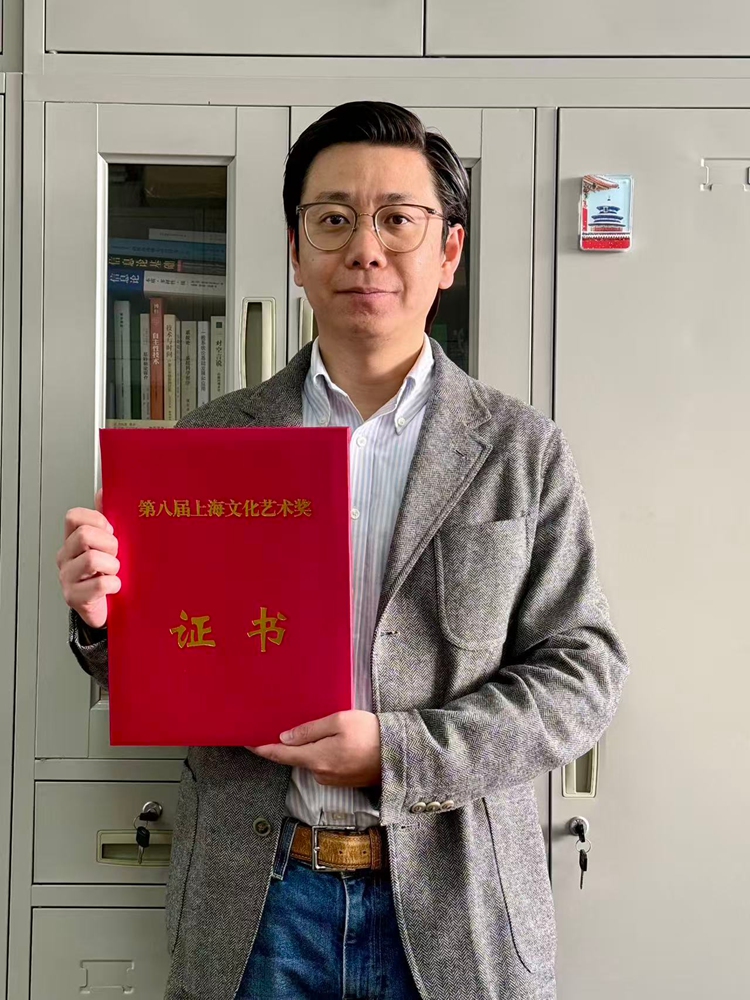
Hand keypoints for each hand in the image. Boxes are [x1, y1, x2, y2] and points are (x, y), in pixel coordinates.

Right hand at [57, 487, 119, 629]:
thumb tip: (104, 491)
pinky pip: (100, 585)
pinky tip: (115, 586)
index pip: (74, 516)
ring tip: (114, 572)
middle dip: (109, 544)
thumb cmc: (107, 573)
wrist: (106, 609)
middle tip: (115, 555)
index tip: (111, 531)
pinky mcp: (74, 597)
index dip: (97, 520)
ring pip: (92, 559)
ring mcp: (67, 577)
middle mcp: (66, 557)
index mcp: (72, 540)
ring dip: (113, 566)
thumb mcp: (108, 543)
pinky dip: (114, 585)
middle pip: (84, 535)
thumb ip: (105, 518)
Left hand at [247, 710, 381, 787]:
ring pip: (312, 760)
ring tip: (325, 729)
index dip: (262, 749)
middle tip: (289, 723)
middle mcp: (320, 774)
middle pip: (297, 757)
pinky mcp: (343, 781)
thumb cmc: (370, 733)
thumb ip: (310, 730)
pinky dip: (324, 754)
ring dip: (312, 747)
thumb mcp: (339, 721)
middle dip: (291, 744)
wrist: (400, 755)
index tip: (247, 742)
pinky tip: (338, 741)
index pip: (281, 755)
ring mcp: (332, 780)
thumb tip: (285, 737)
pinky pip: (325, 765)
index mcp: (316, 759)